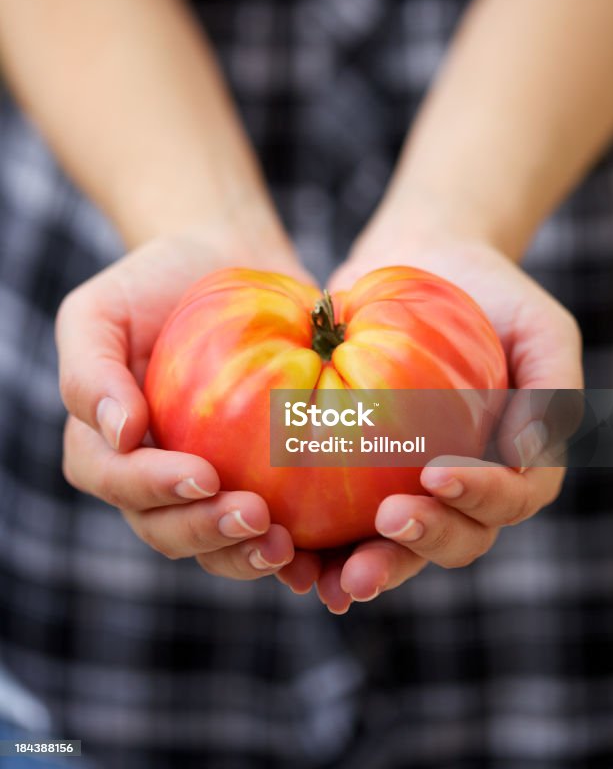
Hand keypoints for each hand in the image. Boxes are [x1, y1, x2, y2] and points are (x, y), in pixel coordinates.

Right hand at [58, 219, 312, 580]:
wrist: (224, 258)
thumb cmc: (153, 281)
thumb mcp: (100, 310)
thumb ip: (89, 370)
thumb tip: (118, 434)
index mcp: (106, 445)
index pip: (117, 481)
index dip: (155, 488)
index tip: (203, 474)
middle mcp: (153, 476)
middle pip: (166, 528)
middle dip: (208, 533)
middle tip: (256, 519)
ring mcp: (207, 482)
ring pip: (215, 544)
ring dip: (246, 555)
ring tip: (286, 547)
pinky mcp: (259, 477)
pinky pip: (270, 525)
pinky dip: (293, 548)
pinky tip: (320, 552)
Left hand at [302, 232, 582, 612]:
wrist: (425, 260)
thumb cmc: (494, 293)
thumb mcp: (541, 327)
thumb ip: (554, 388)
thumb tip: (531, 455)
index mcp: (516, 466)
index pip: (507, 500)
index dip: (478, 499)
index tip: (436, 475)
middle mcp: (468, 489)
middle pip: (456, 539)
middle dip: (424, 544)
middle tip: (387, 523)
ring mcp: (415, 488)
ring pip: (401, 547)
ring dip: (375, 566)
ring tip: (340, 577)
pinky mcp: (364, 477)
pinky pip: (347, 521)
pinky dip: (326, 548)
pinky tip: (296, 555)